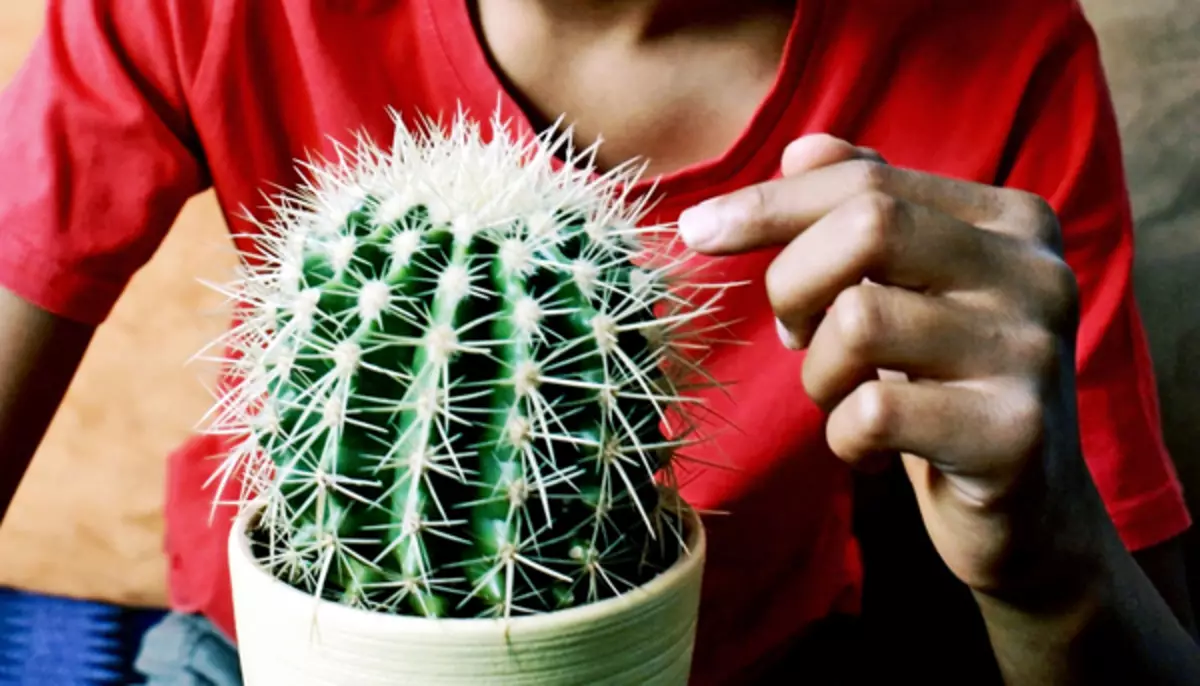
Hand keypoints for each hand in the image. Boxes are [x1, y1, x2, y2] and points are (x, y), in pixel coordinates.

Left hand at [678, 134, 1095, 598]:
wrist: (1029, 510)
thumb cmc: (946, 384)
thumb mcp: (912, 290)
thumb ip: (867, 212)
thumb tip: (800, 148)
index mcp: (1012, 221)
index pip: (868, 182)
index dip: (769, 204)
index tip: (697, 230)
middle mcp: (1036, 273)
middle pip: (867, 228)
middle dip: (793, 285)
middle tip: (792, 335)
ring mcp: (1031, 353)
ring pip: (859, 321)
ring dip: (818, 373)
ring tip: (845, 398)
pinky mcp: (1012, 436)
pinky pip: (872, 412)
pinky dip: (843, 436)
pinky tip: (871, 451)